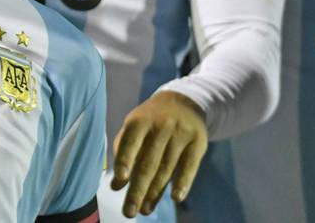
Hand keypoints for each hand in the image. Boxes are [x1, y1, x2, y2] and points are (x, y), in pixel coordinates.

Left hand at [111, 91, 207, 216]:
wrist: (183, 102)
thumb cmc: (150, 121)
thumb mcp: (134, 128)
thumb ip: (124, 153)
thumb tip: (116, 185)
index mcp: (139, 121)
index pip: (130, 142)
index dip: (124, 160)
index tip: (119, 180)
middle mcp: (160, 126)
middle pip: (148, 162)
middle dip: (137, 189)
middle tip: (129, 212)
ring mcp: (181, 134)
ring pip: (167, 168)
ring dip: (155, 193)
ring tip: (145, 210)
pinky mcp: (198, 142)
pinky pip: (190, 166)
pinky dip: (183, 182)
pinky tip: (176, 198)